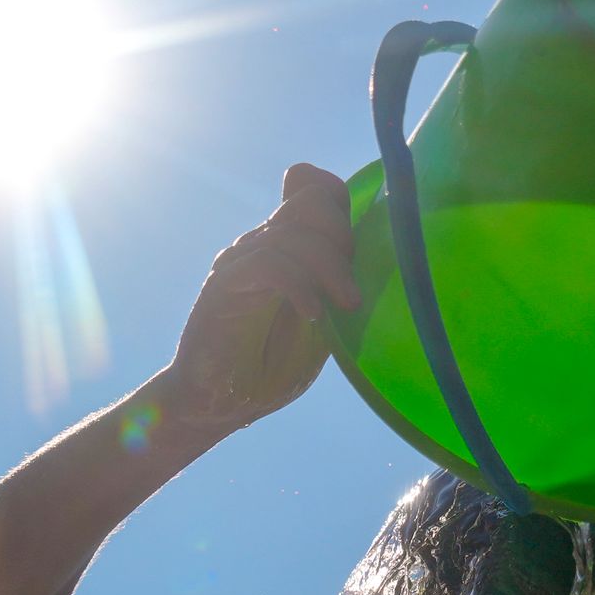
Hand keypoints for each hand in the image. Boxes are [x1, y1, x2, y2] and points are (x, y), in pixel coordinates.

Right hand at [167, 164, 358, 433]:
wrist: (218, 403)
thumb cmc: (272, 367)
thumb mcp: (324, 326)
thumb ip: (339, 287)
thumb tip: (376, 259)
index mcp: (288, 248)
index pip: (316, 192)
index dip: (341, 203)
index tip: (356, 252)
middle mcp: (264, 245)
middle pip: (311, 203)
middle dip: (342, 241)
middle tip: (350, 294)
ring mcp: (242, 261)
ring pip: (293, 233)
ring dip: (329, 269)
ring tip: (344, 307)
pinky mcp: (225, 284)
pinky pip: (269, 263)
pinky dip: (299, 286)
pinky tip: (313, 315)